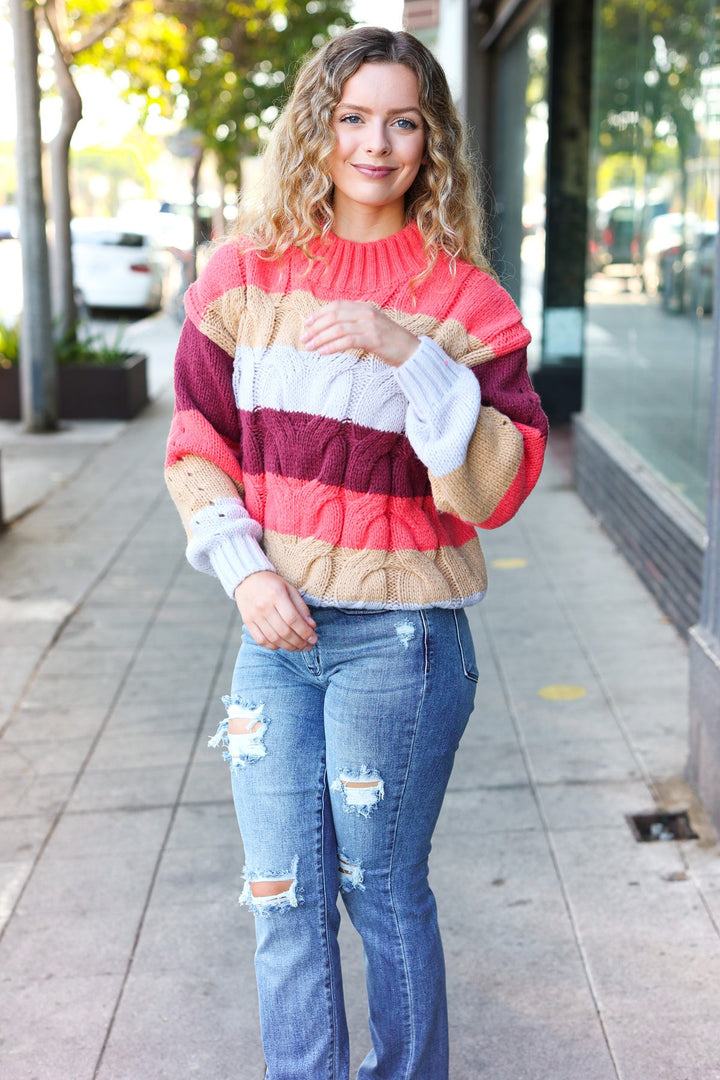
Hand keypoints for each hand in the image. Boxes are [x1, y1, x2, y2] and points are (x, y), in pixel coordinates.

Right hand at [234, 571, 317, 651]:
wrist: (247, 579)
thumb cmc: (272, 583)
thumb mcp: (290, 589)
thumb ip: (301, 607)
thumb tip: (311, 626)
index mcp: (276, 594)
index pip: (293, 619)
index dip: (305, 632)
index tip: (314, 639)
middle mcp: (263, 606)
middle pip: (284, 631)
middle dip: (299, 642)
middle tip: (308, 646)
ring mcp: (254, 615)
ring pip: (273, 638)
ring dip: (288, 646)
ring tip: (298, 647)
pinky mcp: (247, 622)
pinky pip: (261, 640)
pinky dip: (274, 646)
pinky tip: (283, 645)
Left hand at [301, 301, 418, 366]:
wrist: (412, 351)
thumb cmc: (390, 342)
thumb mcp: (371, 327)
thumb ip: (354, 324)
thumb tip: (330, 330)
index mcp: (365, 307)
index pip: (336, 306)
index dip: (319, 314)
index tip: (306, 324)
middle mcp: (366, 312)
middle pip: (334, 316)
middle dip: (315, 327)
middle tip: (303, 338)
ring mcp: (370, 324)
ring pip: (338, 328)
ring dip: (320, 338)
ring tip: (309, 348)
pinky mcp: (373, 338)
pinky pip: (347, 341)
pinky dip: (332, 346)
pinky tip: (322, 352)